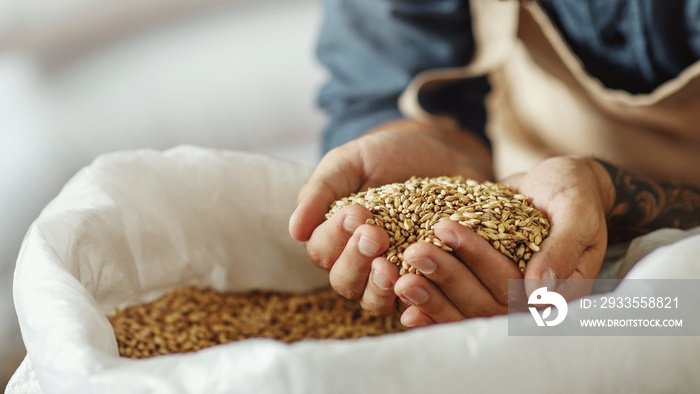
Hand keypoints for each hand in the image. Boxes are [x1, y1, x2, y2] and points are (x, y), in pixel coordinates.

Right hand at [289, 118, 492, 314]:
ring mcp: (392, 276)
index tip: (356, 213)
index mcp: (335, 236)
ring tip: (390, 268)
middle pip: (344, 281)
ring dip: (378, 289)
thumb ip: (320, 191)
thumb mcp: (350, 162)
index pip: (322, 250)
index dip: (334, 236)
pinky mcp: (426, 282)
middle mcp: (359, 263)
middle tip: (375, 235)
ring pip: (373, 301)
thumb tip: (294, 231)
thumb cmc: (387, 155)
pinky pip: (416, 304)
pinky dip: (415, 303)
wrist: (440, 152)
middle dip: (355, 260)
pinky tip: (419, 289)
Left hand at [395, 156, 614, 326]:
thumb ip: (562, 248)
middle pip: (482, 302)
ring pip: (463, 307)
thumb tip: (538, 289)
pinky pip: (454, 303)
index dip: (476, 262)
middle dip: (445, 276)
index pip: (512, 285)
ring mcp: (501, 297)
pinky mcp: (481, 289)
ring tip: (397, 276)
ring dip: (429, 294)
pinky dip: (428, 303)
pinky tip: (398, 298)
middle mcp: (526, 302)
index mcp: (556, 291)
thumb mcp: (578, 212)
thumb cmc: (574, 194)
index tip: (444, 234)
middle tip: (413, 252)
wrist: (559, 189)